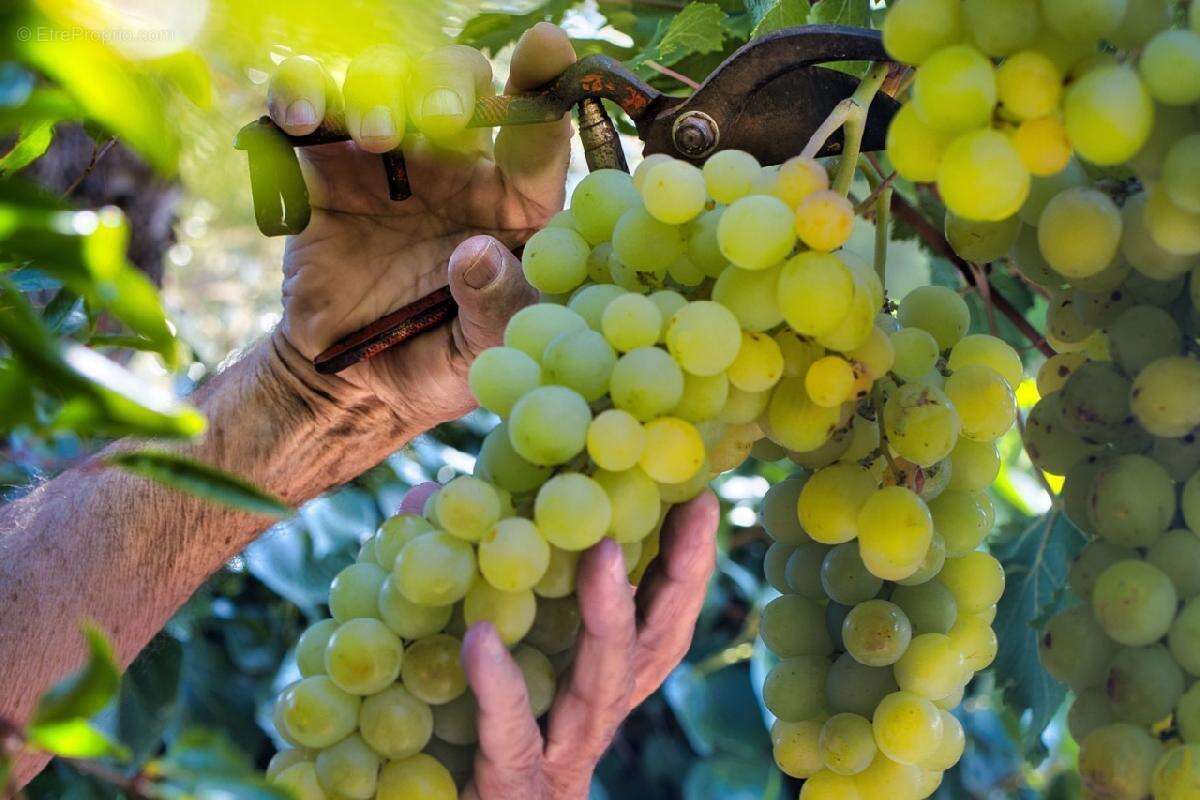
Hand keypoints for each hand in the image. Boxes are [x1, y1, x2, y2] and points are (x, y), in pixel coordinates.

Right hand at [264, 24, 574, 429]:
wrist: (354, 382)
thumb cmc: (439, 360)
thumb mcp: (484, 352)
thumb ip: (496, 308)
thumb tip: (478, 257)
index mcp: (513, 203)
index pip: (535, 138)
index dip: (544, 88)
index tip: (547, 45)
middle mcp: (454, 165)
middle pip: (459, 84)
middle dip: (451, 83)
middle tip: (442, 116)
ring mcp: (386, 159)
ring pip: (385, 80)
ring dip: (381, 90)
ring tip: (378, 137)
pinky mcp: (321, 166)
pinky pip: (308, 109)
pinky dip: (300, 95)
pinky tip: (298, 116)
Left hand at [399, 486, 719, 799]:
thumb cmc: (450, 741)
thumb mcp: (458, 647)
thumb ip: (451, 578)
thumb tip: (423, 494)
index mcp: (590, 686)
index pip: (654, 621)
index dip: (683, 565)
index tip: (700, 499)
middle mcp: (591, 718)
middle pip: (654, 645)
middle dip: (680, 577)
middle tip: (694, 509)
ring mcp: (560, 756)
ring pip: (603, 685)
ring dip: (610, 617)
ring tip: (605, 553)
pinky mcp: (513, 788)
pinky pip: (513, 736)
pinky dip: (500, 688)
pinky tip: (480, 641)